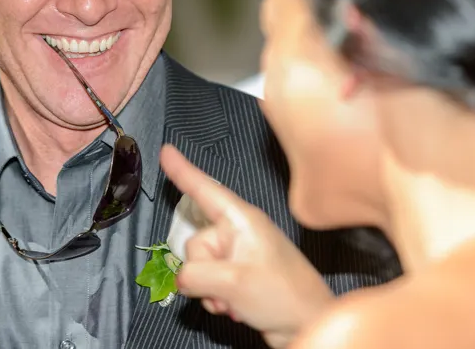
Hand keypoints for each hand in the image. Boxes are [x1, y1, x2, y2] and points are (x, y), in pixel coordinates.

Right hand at [161, 144, 334, 348]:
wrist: (308, 323)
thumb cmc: (283, 296)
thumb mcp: (234, 283)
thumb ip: (196, 274)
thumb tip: (181, 277)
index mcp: (241, 220)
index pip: (205, 190)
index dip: (182, 171)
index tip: (166, 151)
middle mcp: (238, 232)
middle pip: (195, 243)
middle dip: (203, 272)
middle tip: (228, 287)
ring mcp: (238, 254)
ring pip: (198, 267)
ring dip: (210, 290)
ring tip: (236, 300)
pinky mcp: (238, 274)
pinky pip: (208, 282)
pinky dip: (215, 297)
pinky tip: (236, 307)